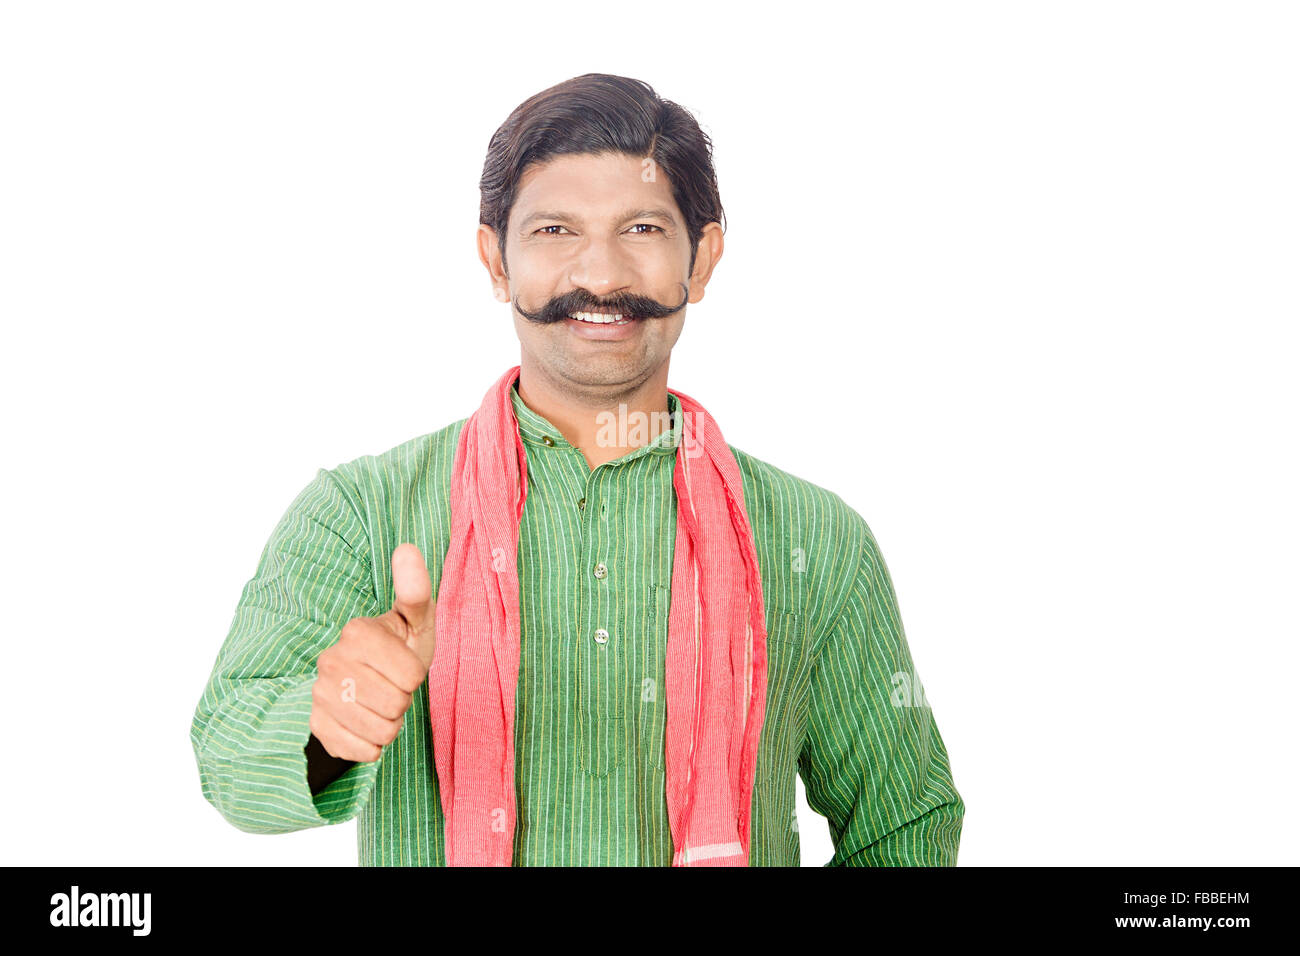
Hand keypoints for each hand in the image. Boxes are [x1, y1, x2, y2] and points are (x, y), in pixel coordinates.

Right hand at [309, 543, 436, 762]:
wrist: (363, 682)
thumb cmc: (399, 646)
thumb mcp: (415, 619)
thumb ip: (415, 589)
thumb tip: (407, 548)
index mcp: (357, 632)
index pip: (412, 677)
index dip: (416, 676)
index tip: (402, 665)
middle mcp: (330, 661)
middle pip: (397, 706)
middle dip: (404, 702)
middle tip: (392, 686)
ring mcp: (318, 695)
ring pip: (381, 732)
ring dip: (390, 724)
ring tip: (380, 703)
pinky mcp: (314, 727)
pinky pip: (362, 752)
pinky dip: (372, 745)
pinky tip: (365, 723)